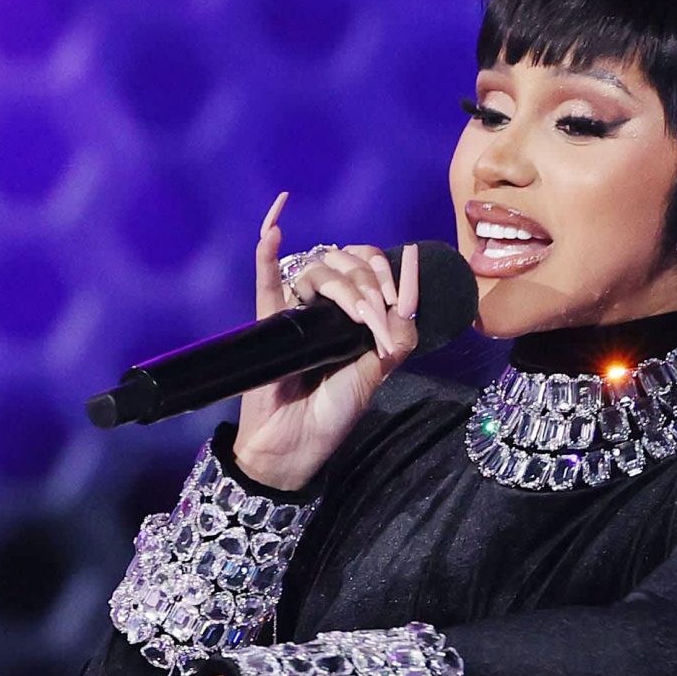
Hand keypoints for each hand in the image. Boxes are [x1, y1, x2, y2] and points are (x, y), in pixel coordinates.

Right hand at [236, 193, 420, 492]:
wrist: (296, 444)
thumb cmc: (334, 413)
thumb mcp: (376, 375)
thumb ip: (396, 339)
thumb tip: (408, 301)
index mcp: (354, 320)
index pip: (372, 272)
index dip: (392, 270)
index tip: (410, 257)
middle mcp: (327, 311)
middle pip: (349, 267)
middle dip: (371, 286)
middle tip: (374, 322)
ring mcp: (297, 313)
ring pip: (319, 271)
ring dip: (342, 282)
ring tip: (353, 314)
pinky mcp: (269, 324)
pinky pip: (267, 284)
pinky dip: (266, 256)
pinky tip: (273, 231)